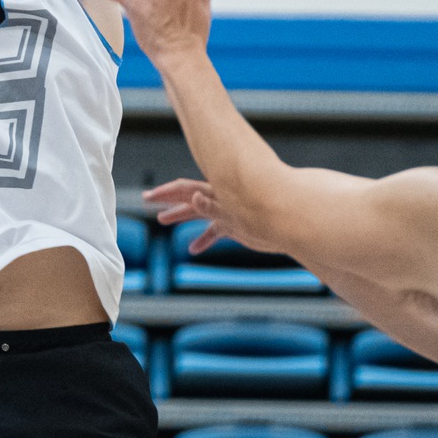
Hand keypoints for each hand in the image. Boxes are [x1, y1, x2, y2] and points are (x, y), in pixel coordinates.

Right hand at [143, 176, 276, 254]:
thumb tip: (194, 197)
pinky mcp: (236, 225)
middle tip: (147, 200)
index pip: (186, 189)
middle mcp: (220, 199)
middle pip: (188, 196)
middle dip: (167, 198)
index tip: (148, 198)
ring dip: (181, 215)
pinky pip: (214, 231)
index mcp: (218, 192)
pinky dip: (203, 238)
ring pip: (199, 212)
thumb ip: (214, 205)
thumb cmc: (267, 215)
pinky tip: (193, 249)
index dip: (166, 193)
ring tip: (163, 220)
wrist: (291, 225)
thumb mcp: (236, 213)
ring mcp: (227, 211)